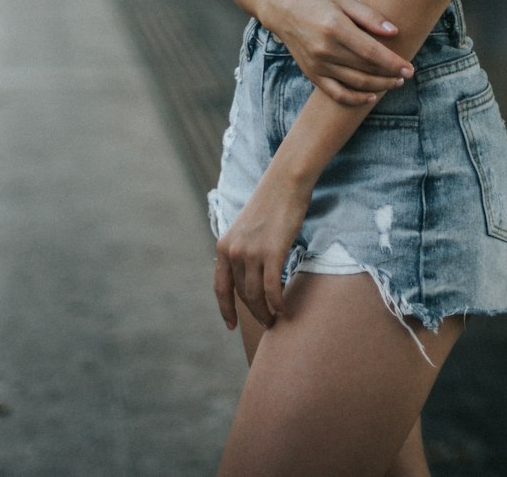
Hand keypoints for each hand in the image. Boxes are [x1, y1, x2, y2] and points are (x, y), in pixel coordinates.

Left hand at [213, 169, 310, 330]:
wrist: (286, 181)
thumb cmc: (272, 202)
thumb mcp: (247, 228)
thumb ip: (243, 249)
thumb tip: (247, 274)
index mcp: (224, 245)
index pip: (220, 288)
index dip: (225, 310)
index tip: (230, 326)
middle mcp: (233, 251)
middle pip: (242, 294)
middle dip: (253, 312)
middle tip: (266, 322)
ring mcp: (251, 252)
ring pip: (255, 295)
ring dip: (265, 312)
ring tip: (275, 320)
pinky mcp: (271, 252)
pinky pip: (272, 288)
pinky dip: (277, 303)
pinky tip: (283, 310)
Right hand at [270, 0, 413, 105]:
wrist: (282, 10)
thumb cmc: (317, 2)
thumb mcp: (344, 1)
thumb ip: (369, 16)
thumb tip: (394, 32)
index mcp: (335, 28)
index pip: (371, 52)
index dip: (393, 62)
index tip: (409, 68)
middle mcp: (325, 49)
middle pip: (365, 69)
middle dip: (390, 75)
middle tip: (407, 74)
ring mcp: (317, 65)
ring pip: (354, 83)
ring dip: (378, 87)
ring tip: (394, 83)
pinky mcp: (312, 74)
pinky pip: (336, 93)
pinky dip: (355, 99)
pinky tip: (370, 97)